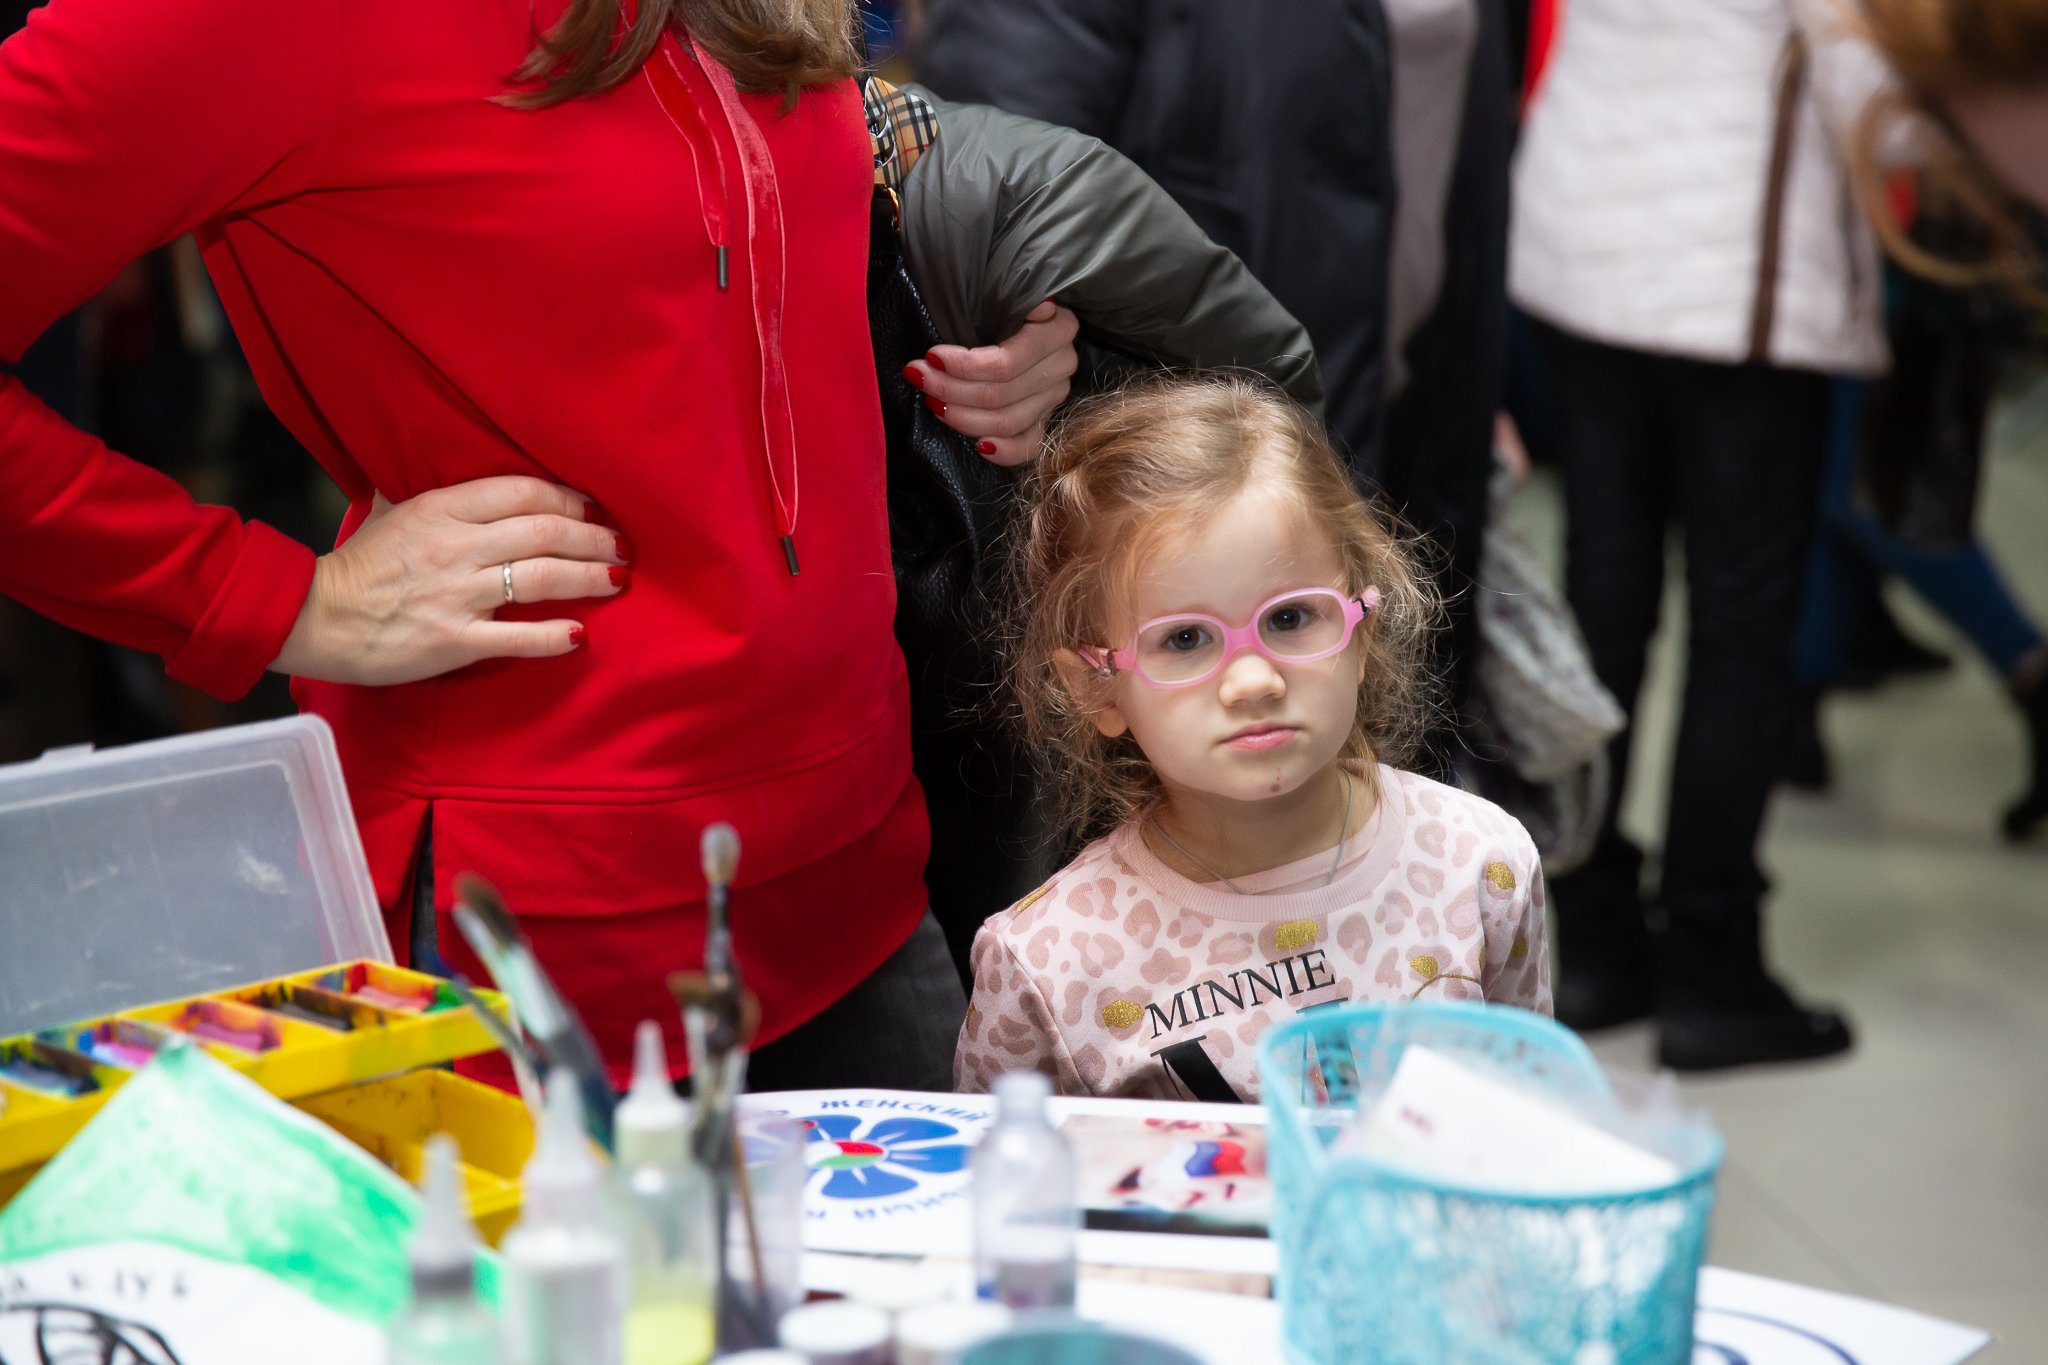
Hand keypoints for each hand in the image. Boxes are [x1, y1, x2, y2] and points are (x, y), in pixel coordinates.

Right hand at [270, 477, 628, 684]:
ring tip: (617, 580)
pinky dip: (553, 637)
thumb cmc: (357, 566)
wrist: (314, 618)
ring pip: (541, 578)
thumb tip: (448, 463)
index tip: (592, 510)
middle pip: (545, 532)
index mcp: (441, 508)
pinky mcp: (455, 640)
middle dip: (593, 538)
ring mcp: (457, 595)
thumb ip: (429, 492)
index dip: (568, 500)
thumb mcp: (389, 511)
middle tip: (621, 547)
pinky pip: (517, 637)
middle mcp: (456, 547)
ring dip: (588, 578)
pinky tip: (579, 635)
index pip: (523, 492)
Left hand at [903, 299, 1078, 466]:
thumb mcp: (999, 287)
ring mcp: (1055, 395)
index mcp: (1057, 329)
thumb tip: (1042, 307)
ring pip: (1009, 420)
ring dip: (964, 417)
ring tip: (932, 402)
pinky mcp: (1047, 418)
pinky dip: (1004, 451)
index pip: (1007, 363)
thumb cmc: (995, 298)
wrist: (1007, 310)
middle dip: (952, 389)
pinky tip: (979, 446)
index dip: (965, 366)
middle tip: (918, 377)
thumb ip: (1014, 295)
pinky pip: (1029, 445)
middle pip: (1002, 393)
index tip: (930, 356)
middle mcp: (1062, 364)